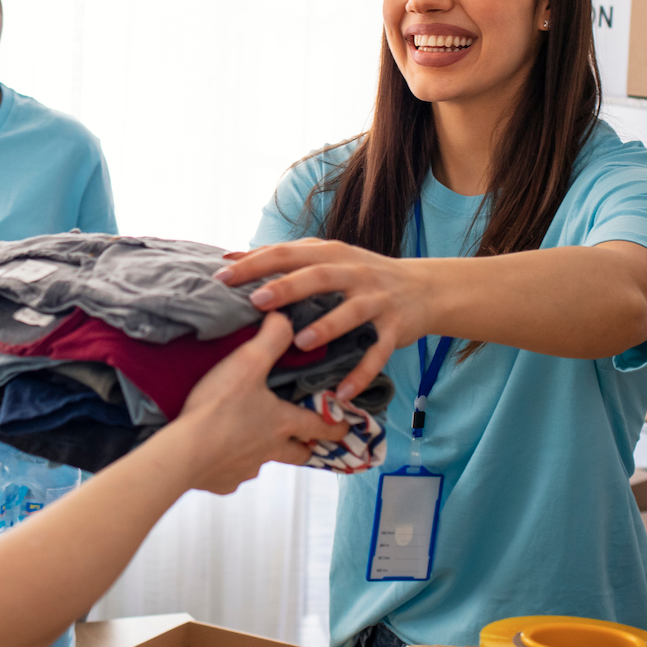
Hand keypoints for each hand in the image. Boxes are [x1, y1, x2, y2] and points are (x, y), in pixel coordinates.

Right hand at [162, 313, 350, 493]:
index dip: (336, 426)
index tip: (346, 428)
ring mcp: (246, 470)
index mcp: (282, 423)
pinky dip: (229, 465)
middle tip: (303, 441)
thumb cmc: (219, 407)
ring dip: (261, 453)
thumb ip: (271, 338)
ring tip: (246, 439)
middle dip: (304, 447)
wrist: (184, 452)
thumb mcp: (248, 363)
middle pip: (298, 454)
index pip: (320, 426)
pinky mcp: (223, 482)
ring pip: (263, 463)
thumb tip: (285, 319)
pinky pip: (231, 474)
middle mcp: (270, 450)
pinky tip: (215, 454)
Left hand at [215, 239, 433, 401]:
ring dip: (326, 327)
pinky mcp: (394, 328)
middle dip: (287, 288)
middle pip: (318, 277)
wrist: (424, 288)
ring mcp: (376, 300)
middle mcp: (354, 273)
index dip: (255, 264)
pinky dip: (360, 373)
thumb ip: (285, 258)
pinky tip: (341, 392)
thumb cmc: (362, 274)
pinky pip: (377, 353)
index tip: (222, 277)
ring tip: (300, 343)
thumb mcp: (328, 258)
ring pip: (351, 312)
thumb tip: (231, 259)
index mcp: (331, 254)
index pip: (287, 254)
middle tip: (257, 301)